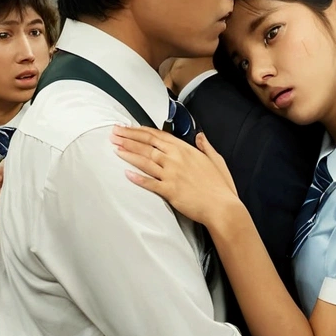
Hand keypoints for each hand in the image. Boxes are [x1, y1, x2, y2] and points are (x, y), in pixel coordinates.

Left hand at [112, 126, 238, 226]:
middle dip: (128, 138)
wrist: (222, 207)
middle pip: (147, 145)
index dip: (140, 131)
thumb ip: (205, 146)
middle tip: (114, 134)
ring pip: (145, 160)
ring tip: (114, 148)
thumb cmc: (220, 186)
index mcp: (186, 150)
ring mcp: (171, 174)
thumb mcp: (216, 160)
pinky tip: (126, 173)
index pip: (157, 135)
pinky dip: (137, 178)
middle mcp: (176, 159)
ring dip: (128, 153)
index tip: (128, 128)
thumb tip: (200, 137)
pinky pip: (149, 183)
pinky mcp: (169, 190)